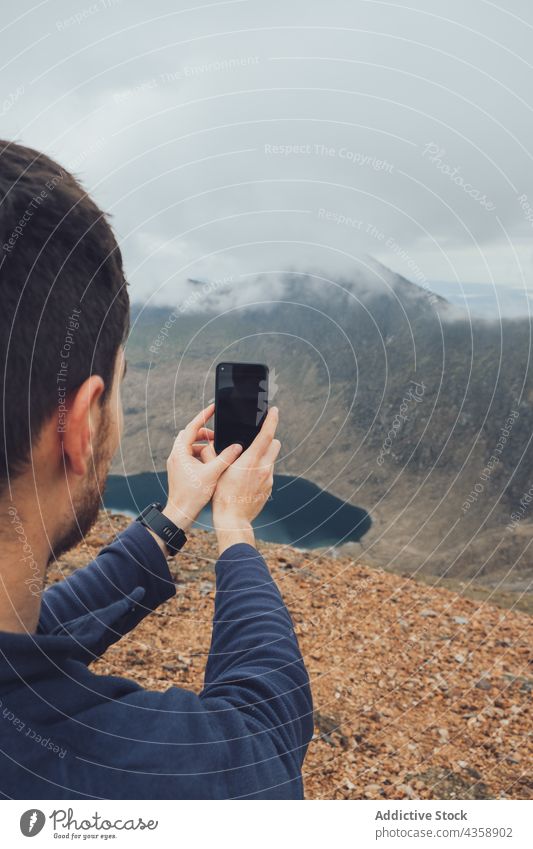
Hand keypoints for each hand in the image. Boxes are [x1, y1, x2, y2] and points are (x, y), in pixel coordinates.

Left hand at [163, 403, 242, 532]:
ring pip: (191, 446)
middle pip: (191, 435)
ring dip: (204, 446)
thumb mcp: (213, 474)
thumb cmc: (192, 495)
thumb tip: (237, 446)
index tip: (213, 408)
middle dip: (205, 433)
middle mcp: (176, 455)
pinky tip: (212, 463)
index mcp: (181, 452)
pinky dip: (201, 455)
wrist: (180, 513)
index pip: (192, 426)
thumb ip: (226, 458)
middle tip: (219, 438)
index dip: (204, 416)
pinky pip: (190, 456)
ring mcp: (176, 463)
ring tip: (218, 452)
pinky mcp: (179, 470)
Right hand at [211, 407, 280, 551]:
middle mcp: (263, 468)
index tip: (274, 410)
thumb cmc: (222, 495)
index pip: (266, 435)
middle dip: (268, 439)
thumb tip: (208, 444)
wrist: (233, 520)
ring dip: (262, 457)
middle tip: (256, 441)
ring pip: (270, 459)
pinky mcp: (269, 488)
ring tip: (246, 464)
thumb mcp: (215, 472)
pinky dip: (260, 471)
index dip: (271, 420)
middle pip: (274, 444)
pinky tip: (247, 479)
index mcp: (251, 461)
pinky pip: (267, 473)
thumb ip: (213, 455)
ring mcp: (268, 479)